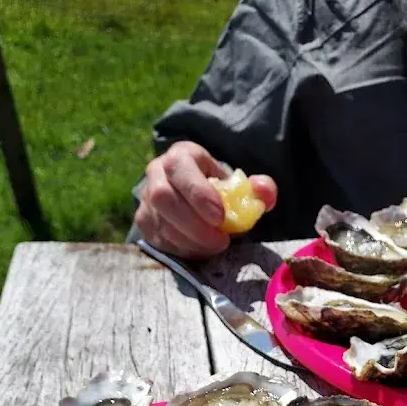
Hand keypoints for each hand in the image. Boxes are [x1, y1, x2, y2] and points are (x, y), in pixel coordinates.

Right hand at [134, 141, 277, 257]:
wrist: (194, 197)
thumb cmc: (219, 191)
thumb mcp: (240, 185)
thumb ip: (258, 188)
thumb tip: (263, 192)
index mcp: (182, 156)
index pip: (181, 168)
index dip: (199, 194)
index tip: (220, 217)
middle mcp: (157, 172)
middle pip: (163, 198)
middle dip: (194, 225)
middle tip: (220, 241)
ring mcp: (146, 198)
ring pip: (160, 222)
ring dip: (190, 241)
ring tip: (214, 246)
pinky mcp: (143, 221)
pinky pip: (158, 239)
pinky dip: (182, 250)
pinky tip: (200, 250)